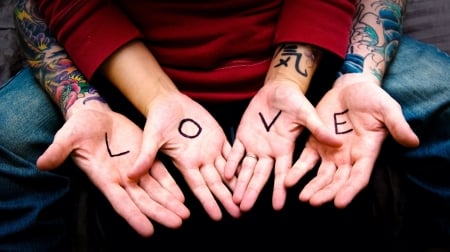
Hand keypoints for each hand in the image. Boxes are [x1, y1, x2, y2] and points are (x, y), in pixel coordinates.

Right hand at [36, 102, 189, 236]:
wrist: (94, 114)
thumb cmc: (79, 127)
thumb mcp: (68, 136)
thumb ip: (58, 150)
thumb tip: (42, 163)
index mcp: (104, 178)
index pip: (120, 202)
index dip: (133, 216)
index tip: (148, 231)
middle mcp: (122, 178)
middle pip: (143, 200)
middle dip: (160, 212)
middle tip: (177, 223)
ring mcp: (134, 169)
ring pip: (155, 190)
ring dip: (169, 202)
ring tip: (184, 215)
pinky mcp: (144, 156)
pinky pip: (160, 173)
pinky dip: (171, 184)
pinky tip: (182, 195)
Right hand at [129, 91, 240, 220]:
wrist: (169, 101)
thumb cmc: (158, 118)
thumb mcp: (151, 136)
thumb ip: (146, 155)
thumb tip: (131, 175)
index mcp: (185, 162)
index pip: (199, 187)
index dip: (208, 202)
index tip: (217, 217)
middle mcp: (199, 159)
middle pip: (216, 183)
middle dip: (227, 198)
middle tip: (239, 213)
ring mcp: (210, 149)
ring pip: (227, 170)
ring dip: (237, 184)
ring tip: (247, 197)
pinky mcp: (218, 137)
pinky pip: (233, 152)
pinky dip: (241, 162)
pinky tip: (251, 172)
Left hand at [225, 81, 341, 211]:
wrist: (277, 88)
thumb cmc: (294, 100)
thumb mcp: (307, 113)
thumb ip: (318, 129)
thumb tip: (338, 142)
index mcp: (285, 149)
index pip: (282, 174)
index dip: (279, 190)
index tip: (277, 207)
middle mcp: (270, 151)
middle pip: (260, 176)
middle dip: (252, 191)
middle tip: (244, 209)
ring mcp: (255, 145)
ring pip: (246, 168)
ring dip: (240, 182)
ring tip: (234, 200)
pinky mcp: (243, 135)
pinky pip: (235, 151)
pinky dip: (231, 162)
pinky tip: (226, 174)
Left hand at [285, 73, 418, 207]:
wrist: (351, 87)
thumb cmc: (372, 98)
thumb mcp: (387, 109)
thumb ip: (397, 125)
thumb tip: (413, 141)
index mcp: (366, 153)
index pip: (359, 177)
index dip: (350, 190)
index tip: (339, 203)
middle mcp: (348, 158)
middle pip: (338, 181)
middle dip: (327, 192)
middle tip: (314, 203)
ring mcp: (330, 152)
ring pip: (321, 175)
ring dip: (312, 187)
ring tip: (303, 198)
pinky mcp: (315, 143)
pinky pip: (305, 160)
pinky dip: (298, 170)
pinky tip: (287, 180)